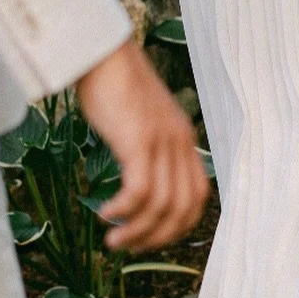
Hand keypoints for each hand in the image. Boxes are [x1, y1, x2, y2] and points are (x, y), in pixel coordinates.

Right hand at [76, 40, 208, 251]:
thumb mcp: (139, 119)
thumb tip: (133, 178)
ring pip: (161, 206)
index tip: (150, 237)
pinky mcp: (139, 140)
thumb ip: (145, 145)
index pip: (197, 196)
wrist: (101, 50)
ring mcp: (162, 141)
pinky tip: (106, 213)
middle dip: (157, 237)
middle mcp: (180, 142)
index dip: (178, 225)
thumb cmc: (111, 83)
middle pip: (183, 208)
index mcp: (183, 139)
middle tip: (129, 248)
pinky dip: (124, 210)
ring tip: (113, 241)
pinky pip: (140, 191)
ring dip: (137, 231)